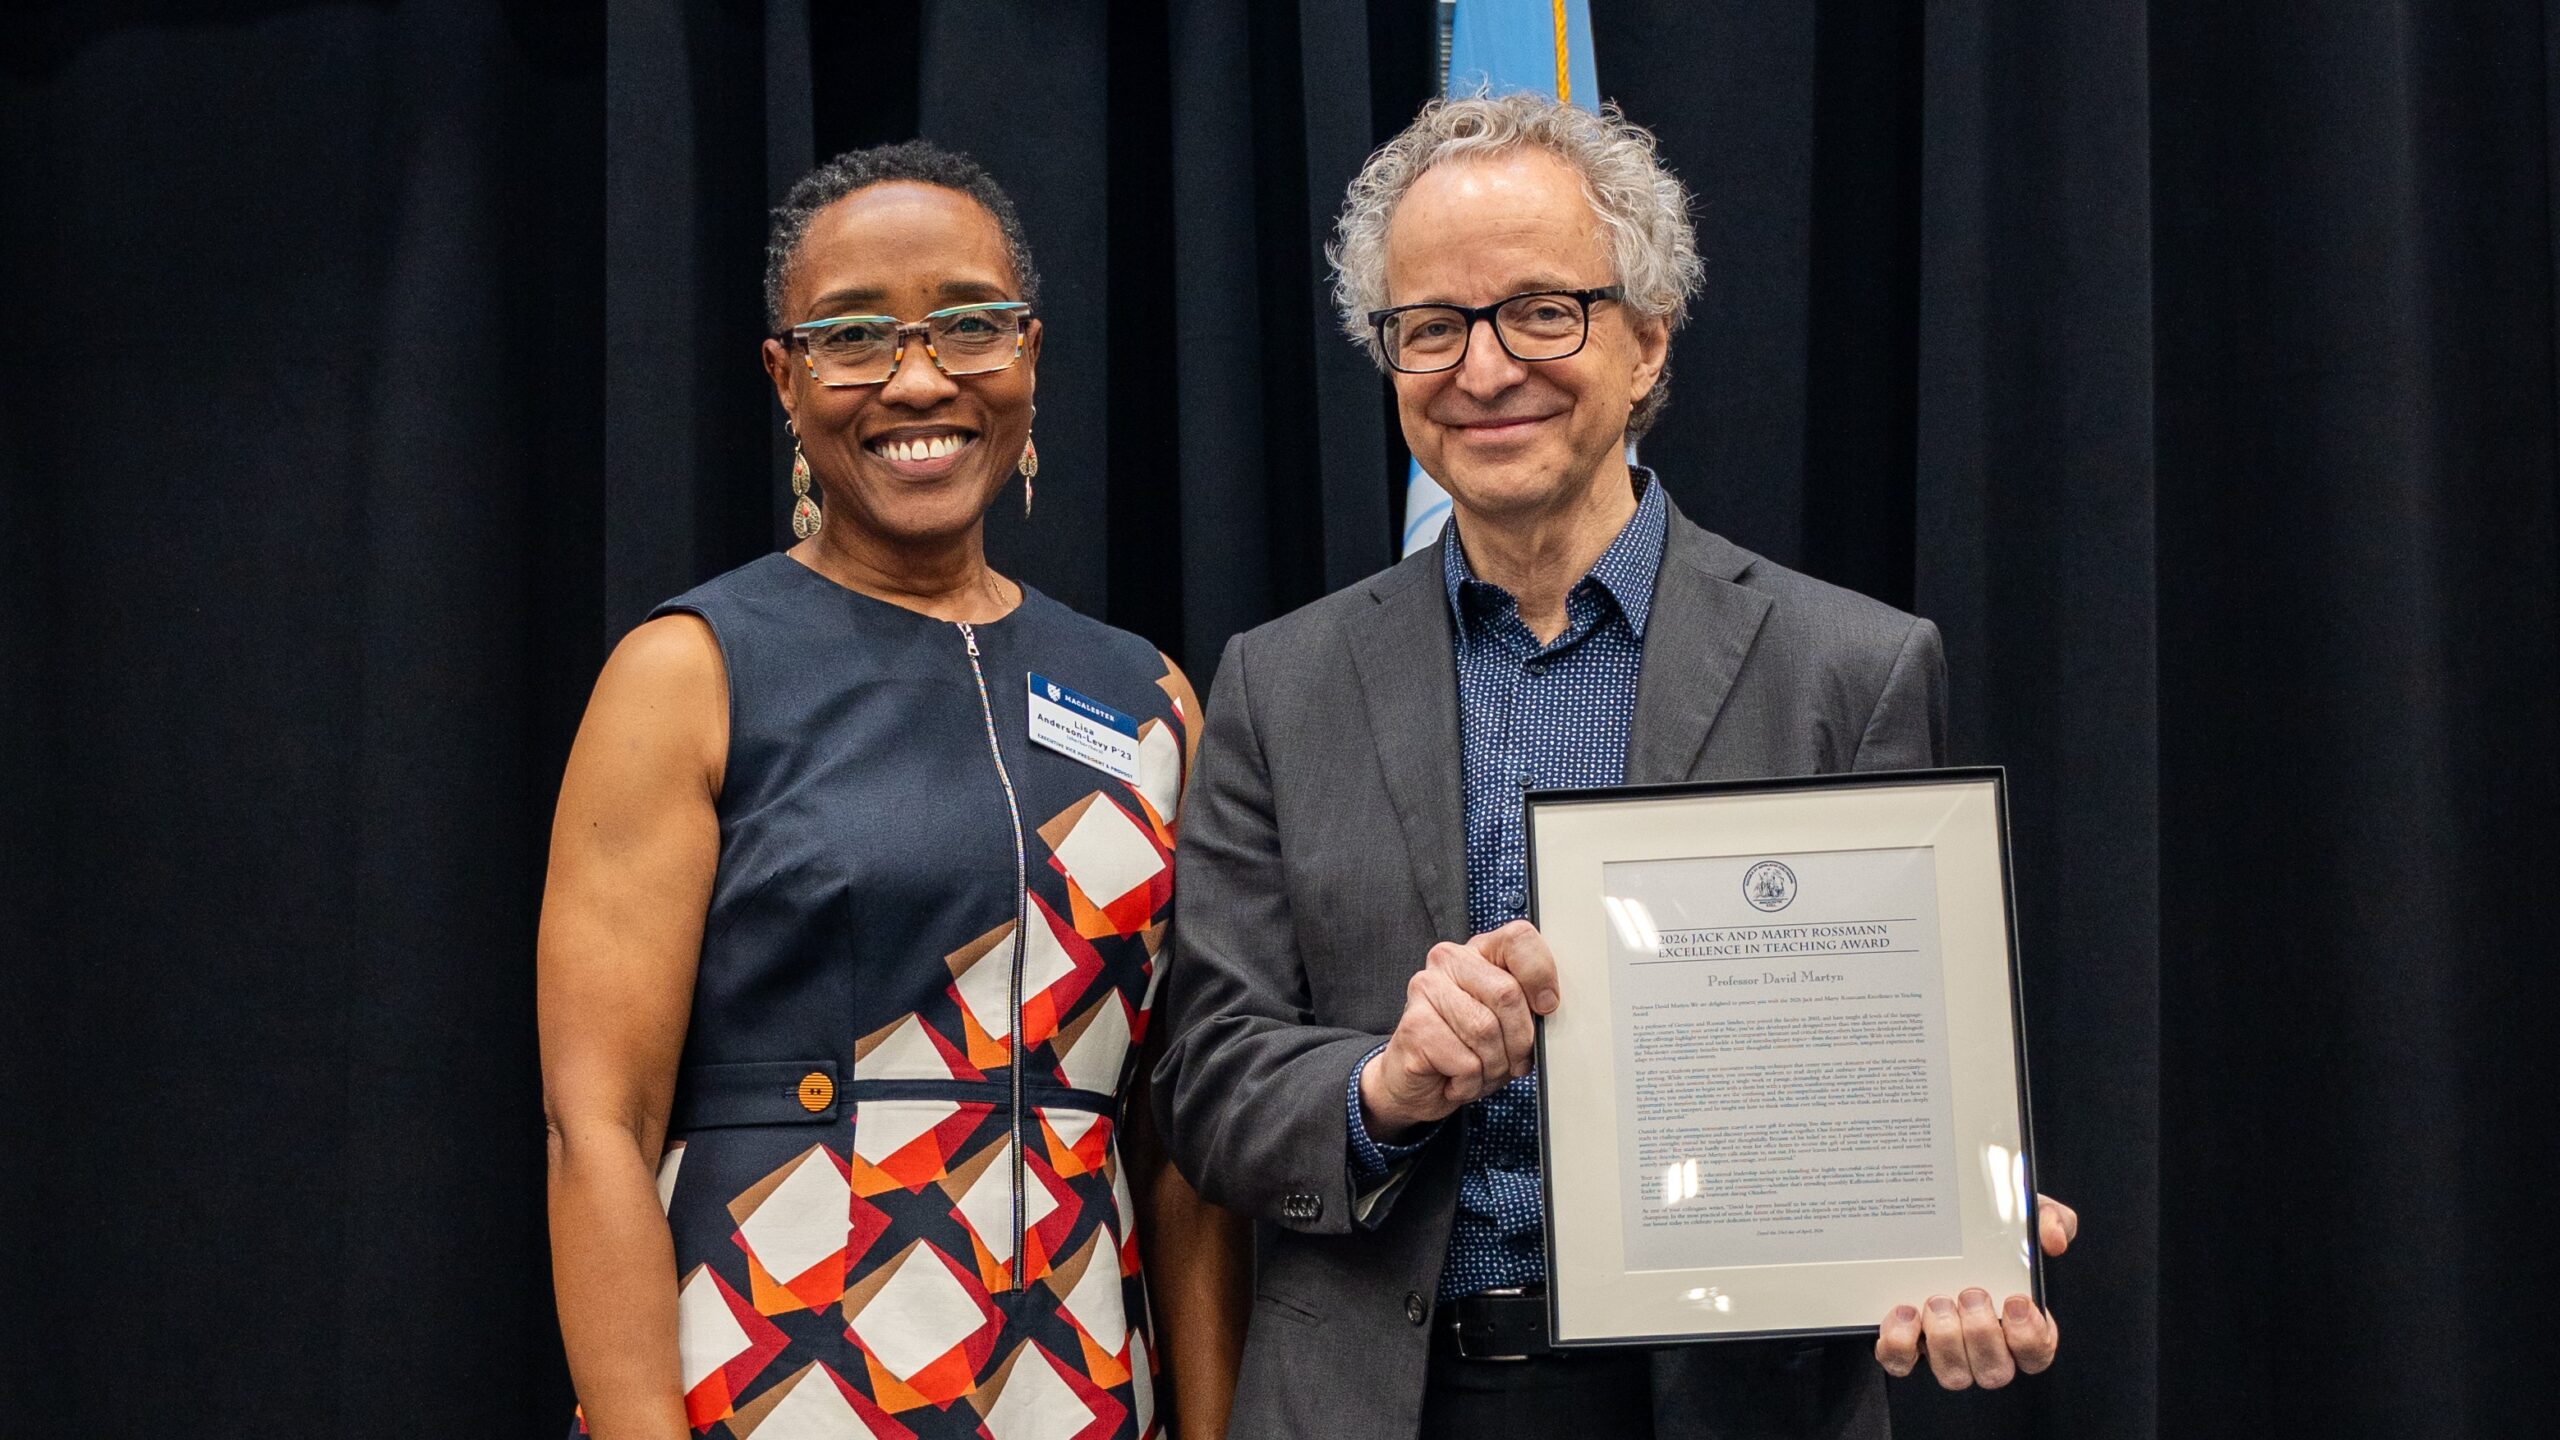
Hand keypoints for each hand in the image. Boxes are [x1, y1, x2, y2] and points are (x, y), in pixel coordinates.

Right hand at [1359, 920, 1560, 1140]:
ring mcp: (1426, 989)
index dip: (1541, 976)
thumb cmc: (1469, 1051)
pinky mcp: (1414, 1025)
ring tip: (1481, 1070)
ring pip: (1486, 1030)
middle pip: (1508, 993)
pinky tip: (1457, 1079)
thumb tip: (1548, 1004)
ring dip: (1494, 1066)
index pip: (1519, 939)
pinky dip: (1471, 1082)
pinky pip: (1466, 1061)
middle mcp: (1448, 960)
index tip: (1545, 1007)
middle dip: (1519, 1040)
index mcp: (1479, 952)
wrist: (1420, 1084)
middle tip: (1510, 1060)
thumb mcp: (1509, 1024)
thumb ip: (1529, 1004)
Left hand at [1875, 1194, 2076, 1388]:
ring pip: (1954, 1375)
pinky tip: (1904, 1311)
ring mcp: (1944, 1350)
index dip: (2030, 1338)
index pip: (2037, 1353)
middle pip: (1995, 1372)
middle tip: (1971, 1294)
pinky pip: (1901, 1363)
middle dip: (1983, 1335)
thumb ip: (2048, 1219)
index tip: (2016, 1302)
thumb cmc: (1984, 1228)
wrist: (1926, 1217)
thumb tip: (2054, 1239)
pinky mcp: (1905, 1346)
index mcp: (2019, 1324)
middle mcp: (1983, 1346)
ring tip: (1937, 1299)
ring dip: (1946, 1341)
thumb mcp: (2019, 1212)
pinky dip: (1900, 1343)